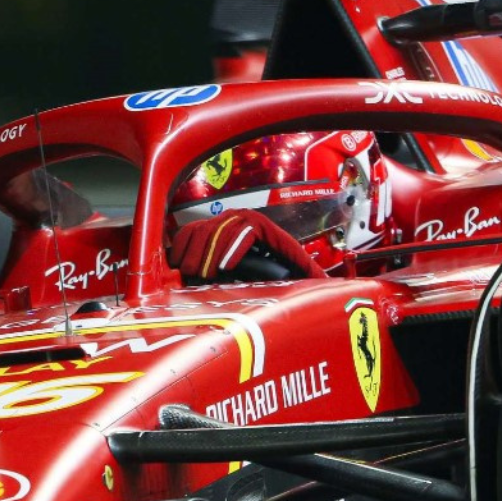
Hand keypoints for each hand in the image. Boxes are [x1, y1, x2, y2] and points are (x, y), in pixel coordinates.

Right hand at [168, 209, 325, 282]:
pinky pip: (187, 232)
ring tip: (190, 275)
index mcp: (263, 226)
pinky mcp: (204, 228)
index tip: (223, 269)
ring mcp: (221, 222)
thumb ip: (309, 272)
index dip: (232, 248)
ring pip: (201, 230)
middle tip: (202, 278)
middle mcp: (240, 219)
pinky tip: (178, 266)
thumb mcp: (297, 266)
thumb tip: (323, 280)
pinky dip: (180, 247)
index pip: (246, 229)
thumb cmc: (282, 264)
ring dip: (192, 253)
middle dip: (209, 255)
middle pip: (220, 230)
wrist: (267, 256)